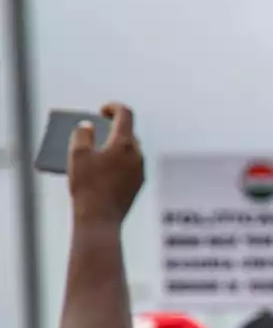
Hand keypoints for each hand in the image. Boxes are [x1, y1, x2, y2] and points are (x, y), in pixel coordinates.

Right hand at [67, 103, 143, 225]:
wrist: (100, 219)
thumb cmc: (87, 186)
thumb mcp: (77, 156)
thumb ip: (82, 135)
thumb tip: (88, 126)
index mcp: (125, 144)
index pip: (126, 115)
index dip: (114, 107)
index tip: (102, 110)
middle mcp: (137, 155)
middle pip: (128, 134)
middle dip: (113, 129)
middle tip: (96, 131)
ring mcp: (140, 171)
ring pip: (129, 151)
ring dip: (115, 147)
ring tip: (97, 151)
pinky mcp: (138, 185)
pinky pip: (129, 166)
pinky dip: (117, 162)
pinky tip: (103, 169)